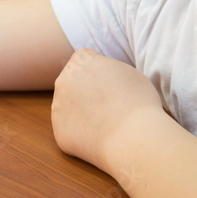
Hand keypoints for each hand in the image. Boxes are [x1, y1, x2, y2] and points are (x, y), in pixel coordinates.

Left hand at [51, 49, 163, 171]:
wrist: (134, 137)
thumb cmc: (139, 102)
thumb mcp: (129, 72)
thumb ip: (107, 69)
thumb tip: (99, 75)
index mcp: (81, 60)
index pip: (85, 60)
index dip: (100, 73)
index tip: (113, 85)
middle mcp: (63, 79)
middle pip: (73, 82)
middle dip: (86, 91)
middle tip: (109, 106)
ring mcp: (58, 105)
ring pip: (69, 106)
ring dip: (82, 112)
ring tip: (107, 123)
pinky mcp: (59, 129)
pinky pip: (70, 129)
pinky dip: (82, 134)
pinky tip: (100, 138)